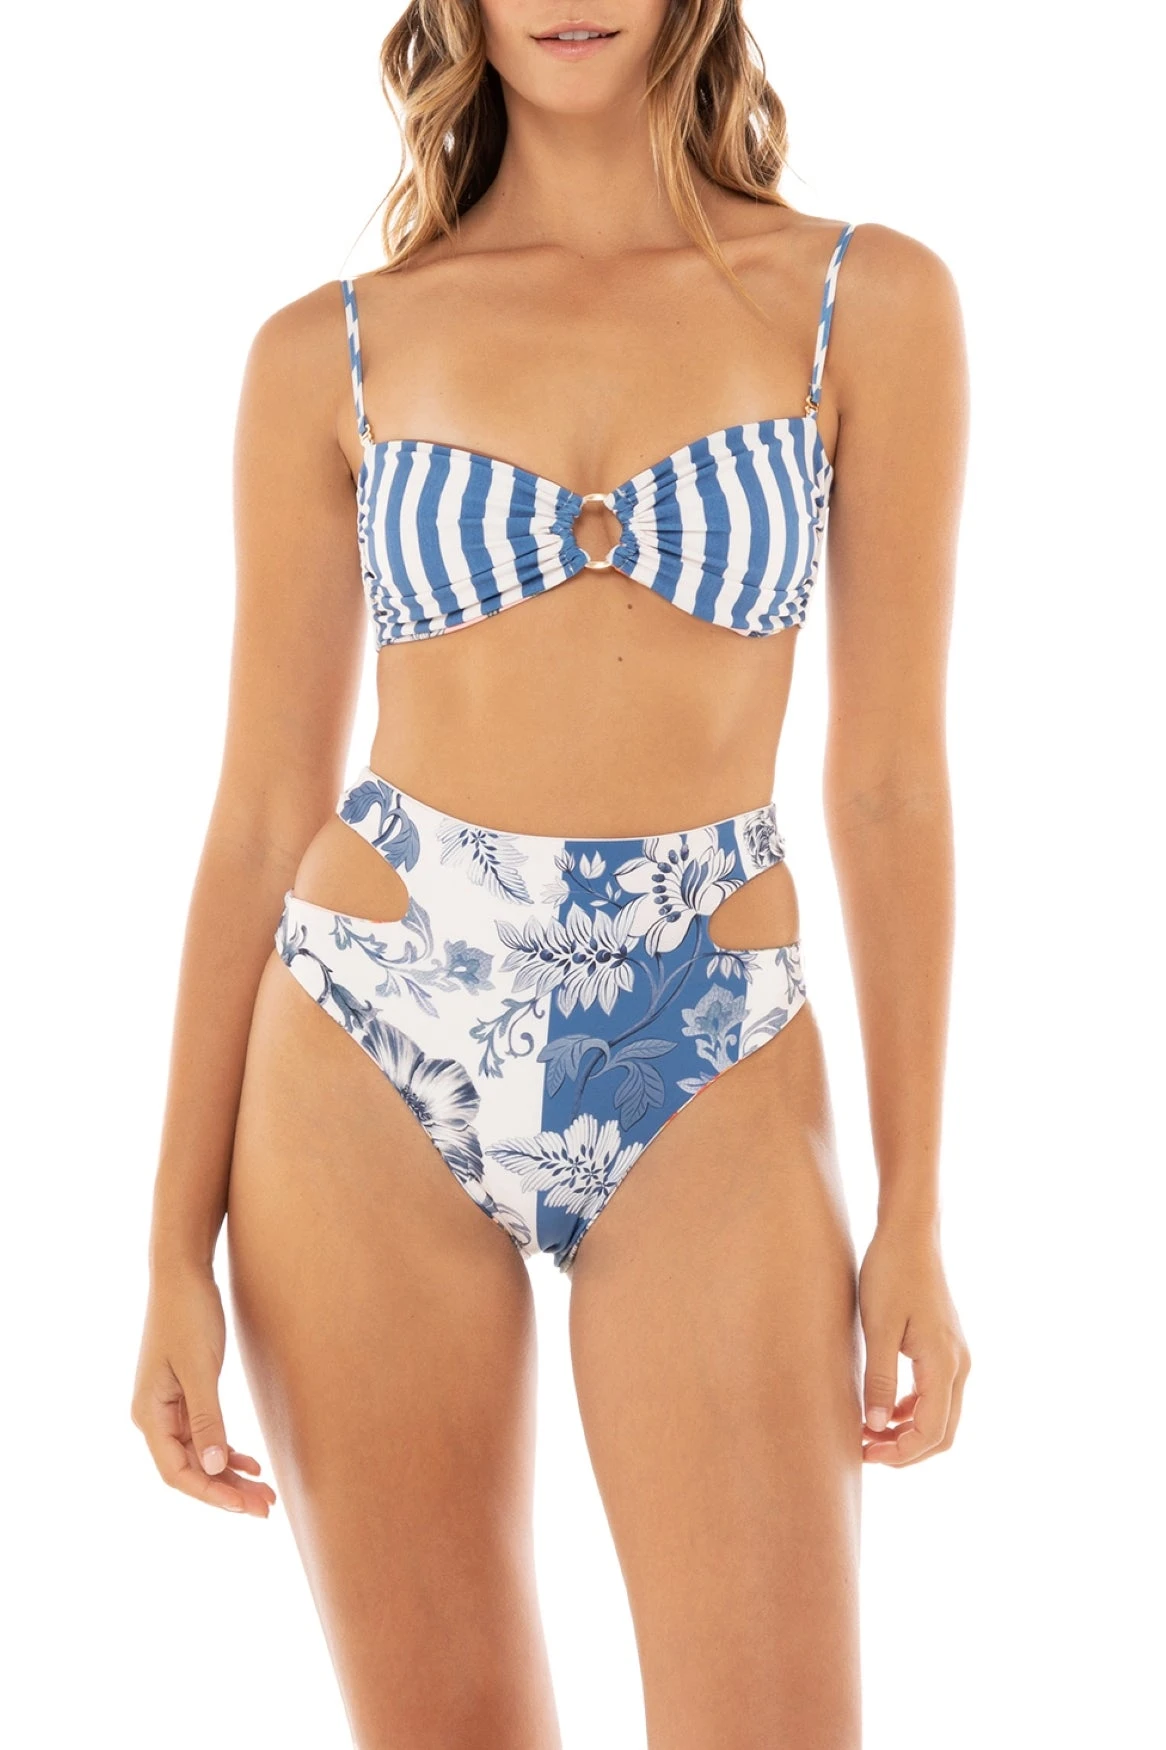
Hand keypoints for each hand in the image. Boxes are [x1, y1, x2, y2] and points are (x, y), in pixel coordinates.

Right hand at [131, 1261, 275, 1515]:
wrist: (183, 1273)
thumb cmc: (189, 1315)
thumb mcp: (200, 1369)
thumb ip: (207, 1419)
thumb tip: (215, 1467)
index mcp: (148, 1414)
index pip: (177, 1472)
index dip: (212, 1494)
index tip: (246, 1506)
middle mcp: (153, 1416)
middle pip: (190, 1469)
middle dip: (227, 1491)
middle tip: (267, 1508)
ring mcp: (168, 1406)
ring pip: (200, 1454)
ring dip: (230, 1474)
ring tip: (266, 1492)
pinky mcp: (184, 1393)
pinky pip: (204, 1434)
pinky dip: (227, 1450)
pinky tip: (251, 1462)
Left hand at [858, 1219, 969, 1465]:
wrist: (910, 1233)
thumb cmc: (890, 1273)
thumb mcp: (878, 1327)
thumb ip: (879, 1379)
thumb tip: (875, 1426)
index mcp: (943, 1363)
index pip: (932, 1431)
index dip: (901, 1453)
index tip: (865, 1454)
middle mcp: (958, 1364)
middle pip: (942, 1432)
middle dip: (906, 1450)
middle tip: (865, 1451)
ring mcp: (956, 1355)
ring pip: (941, 1415)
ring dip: (908, 1432)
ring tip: (868, 1433)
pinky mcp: (945, 1347)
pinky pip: (936, 1394)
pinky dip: (912, 1410)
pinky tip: (883, 1409)